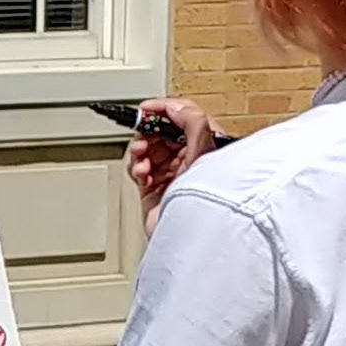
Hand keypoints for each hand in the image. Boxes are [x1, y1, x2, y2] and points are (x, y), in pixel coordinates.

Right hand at [129, 97, 218, 228]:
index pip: (185, 118)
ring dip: (140, 151)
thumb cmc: (208, 205)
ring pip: (148, 149)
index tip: (147, 109)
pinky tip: (143, 175)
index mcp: (209, 147)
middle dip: (148, 133)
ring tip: (142, 159)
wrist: (188, 239)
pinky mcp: (155, 189)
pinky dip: (137, 168)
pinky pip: (139, 169)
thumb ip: (193, 123)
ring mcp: (172, 175)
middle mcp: (192, 160)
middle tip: (142, 136)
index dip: (165, 110)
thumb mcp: (204, 153)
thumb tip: (176, 105)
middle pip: (162, 133)